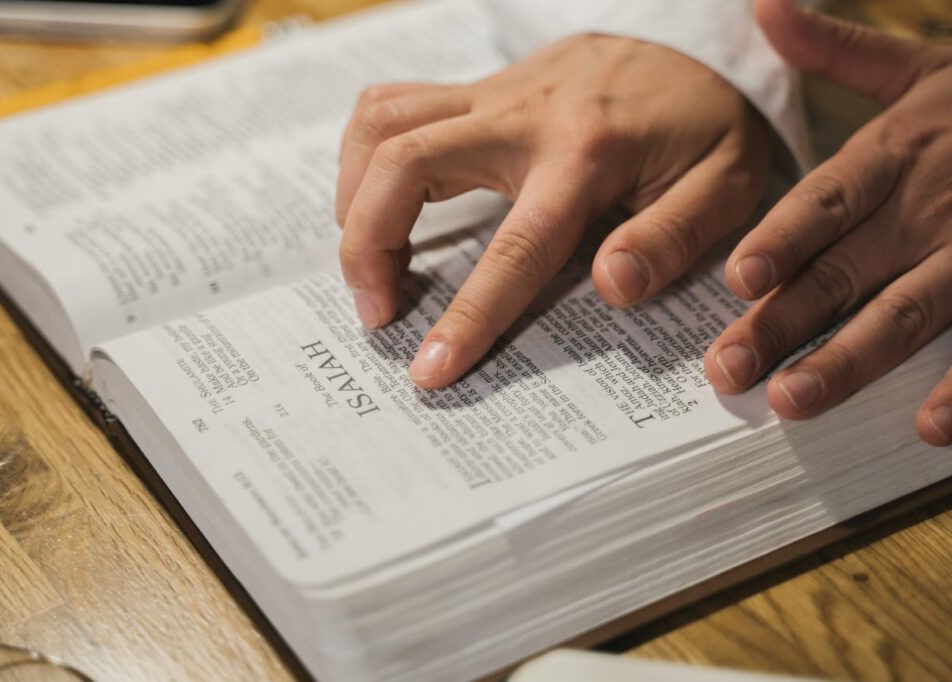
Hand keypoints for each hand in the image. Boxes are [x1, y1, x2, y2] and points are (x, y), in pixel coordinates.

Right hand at [337, 35, 768, 388]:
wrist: (692, 46)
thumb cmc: (709, 125)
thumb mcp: (728, 184)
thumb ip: (674, 236)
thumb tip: (610, 288)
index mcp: (585, 155)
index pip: (512, 248)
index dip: (466, 315)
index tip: (430, 370)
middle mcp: (521, 116)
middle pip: (404, 164)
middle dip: (367, 246)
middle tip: (375, 310)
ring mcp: (491, 94)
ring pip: (381, 123)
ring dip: (354, 197)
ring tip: (368, 259)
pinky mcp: (476, 88)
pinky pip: (391, 103)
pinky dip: (364, 156)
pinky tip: (378, 200)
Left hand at [705, 0, 951, 445]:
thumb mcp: (921, 66)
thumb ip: (838, 50)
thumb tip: (761, 9)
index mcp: (896, 155)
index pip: (826, 201)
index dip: (782, 238)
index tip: (737, 278)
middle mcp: (931, 207)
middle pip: (844, 271)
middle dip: (783, 322)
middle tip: (727, 369)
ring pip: (907, 313)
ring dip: (851, 361)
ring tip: (793, 401)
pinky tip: (929, 427)